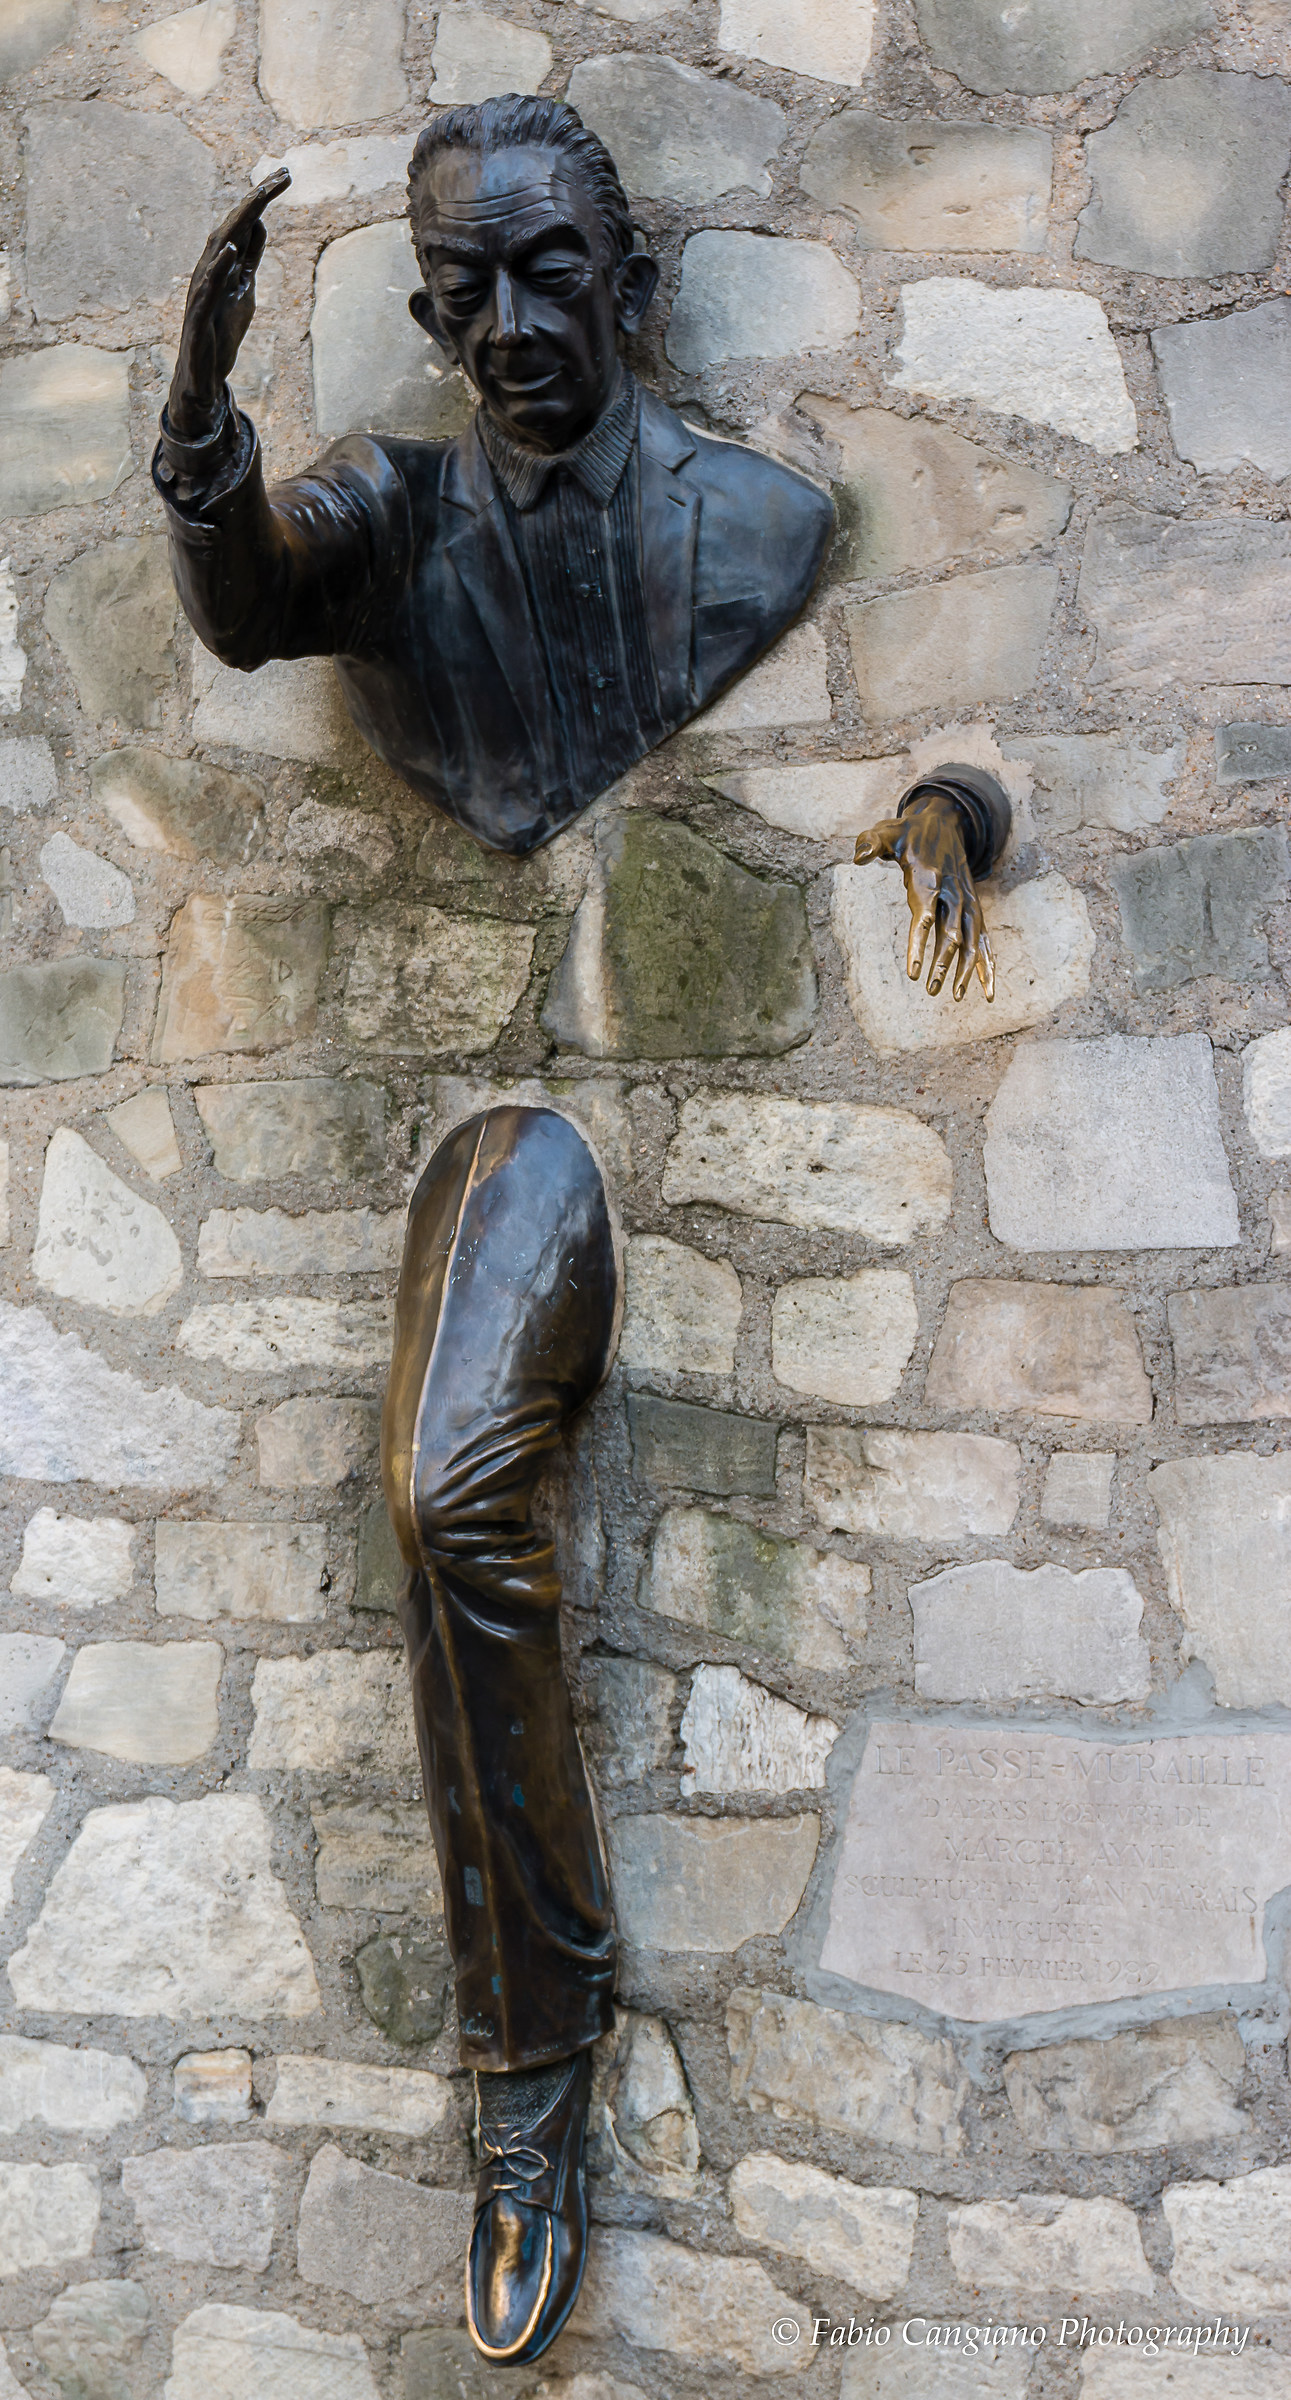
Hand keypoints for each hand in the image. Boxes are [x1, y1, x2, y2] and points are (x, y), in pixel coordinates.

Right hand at [167, 170, 290, 439]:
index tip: (287, 174)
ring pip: (217, 249)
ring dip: (238, 223)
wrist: (204, 375)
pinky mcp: (198, 316)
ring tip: (259, 200)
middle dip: (256, 199)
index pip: (245, 223)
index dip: (263, 198)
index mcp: (222, 262)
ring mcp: (201, 291)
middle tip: (281, 175)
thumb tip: (260, 225)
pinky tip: (231, 249)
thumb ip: (250, 259)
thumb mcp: (244, 289)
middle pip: (232, 226)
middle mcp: (209, 269)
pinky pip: (207, 287)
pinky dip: (219, 267)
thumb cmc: (221, 330)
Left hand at [854, 791, 994, 1001]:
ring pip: (973, 940)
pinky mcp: (973, 907)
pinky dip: (987, 965)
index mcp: (930, 879)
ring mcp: (967, 901)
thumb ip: (871, 842)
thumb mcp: (887, 830)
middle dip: (943, 965)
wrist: (945, 821)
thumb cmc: (909, 833)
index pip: (925, 917)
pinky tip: (988, 991)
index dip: (919, 945)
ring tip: (957, 998)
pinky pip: (984, 939)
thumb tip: (858, 857)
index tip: (913, 974)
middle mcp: (953, 893)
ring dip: (967, 970)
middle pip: (952, 934)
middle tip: (929, 990)